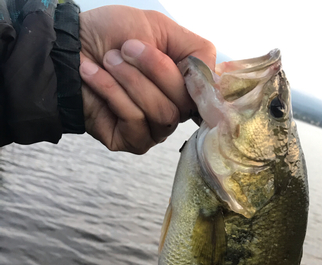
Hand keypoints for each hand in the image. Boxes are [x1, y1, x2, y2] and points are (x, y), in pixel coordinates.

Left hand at [79, 6, 215, 152]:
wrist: (69, 50)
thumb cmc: (112, 36)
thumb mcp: (160, 29)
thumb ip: (196, 51)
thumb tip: (217, 80)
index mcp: (185, 86)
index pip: (206, 94)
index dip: (195, 80)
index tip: (175, 58)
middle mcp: (174, 111)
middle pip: (183, 103)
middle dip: (152, 69)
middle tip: (124, 50)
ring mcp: (155, 130)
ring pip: (162, 113)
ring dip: (130, 80)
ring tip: (108, 61)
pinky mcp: (133, 142)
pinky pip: (135, 122)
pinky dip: (113, 93)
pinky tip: (95, 77)